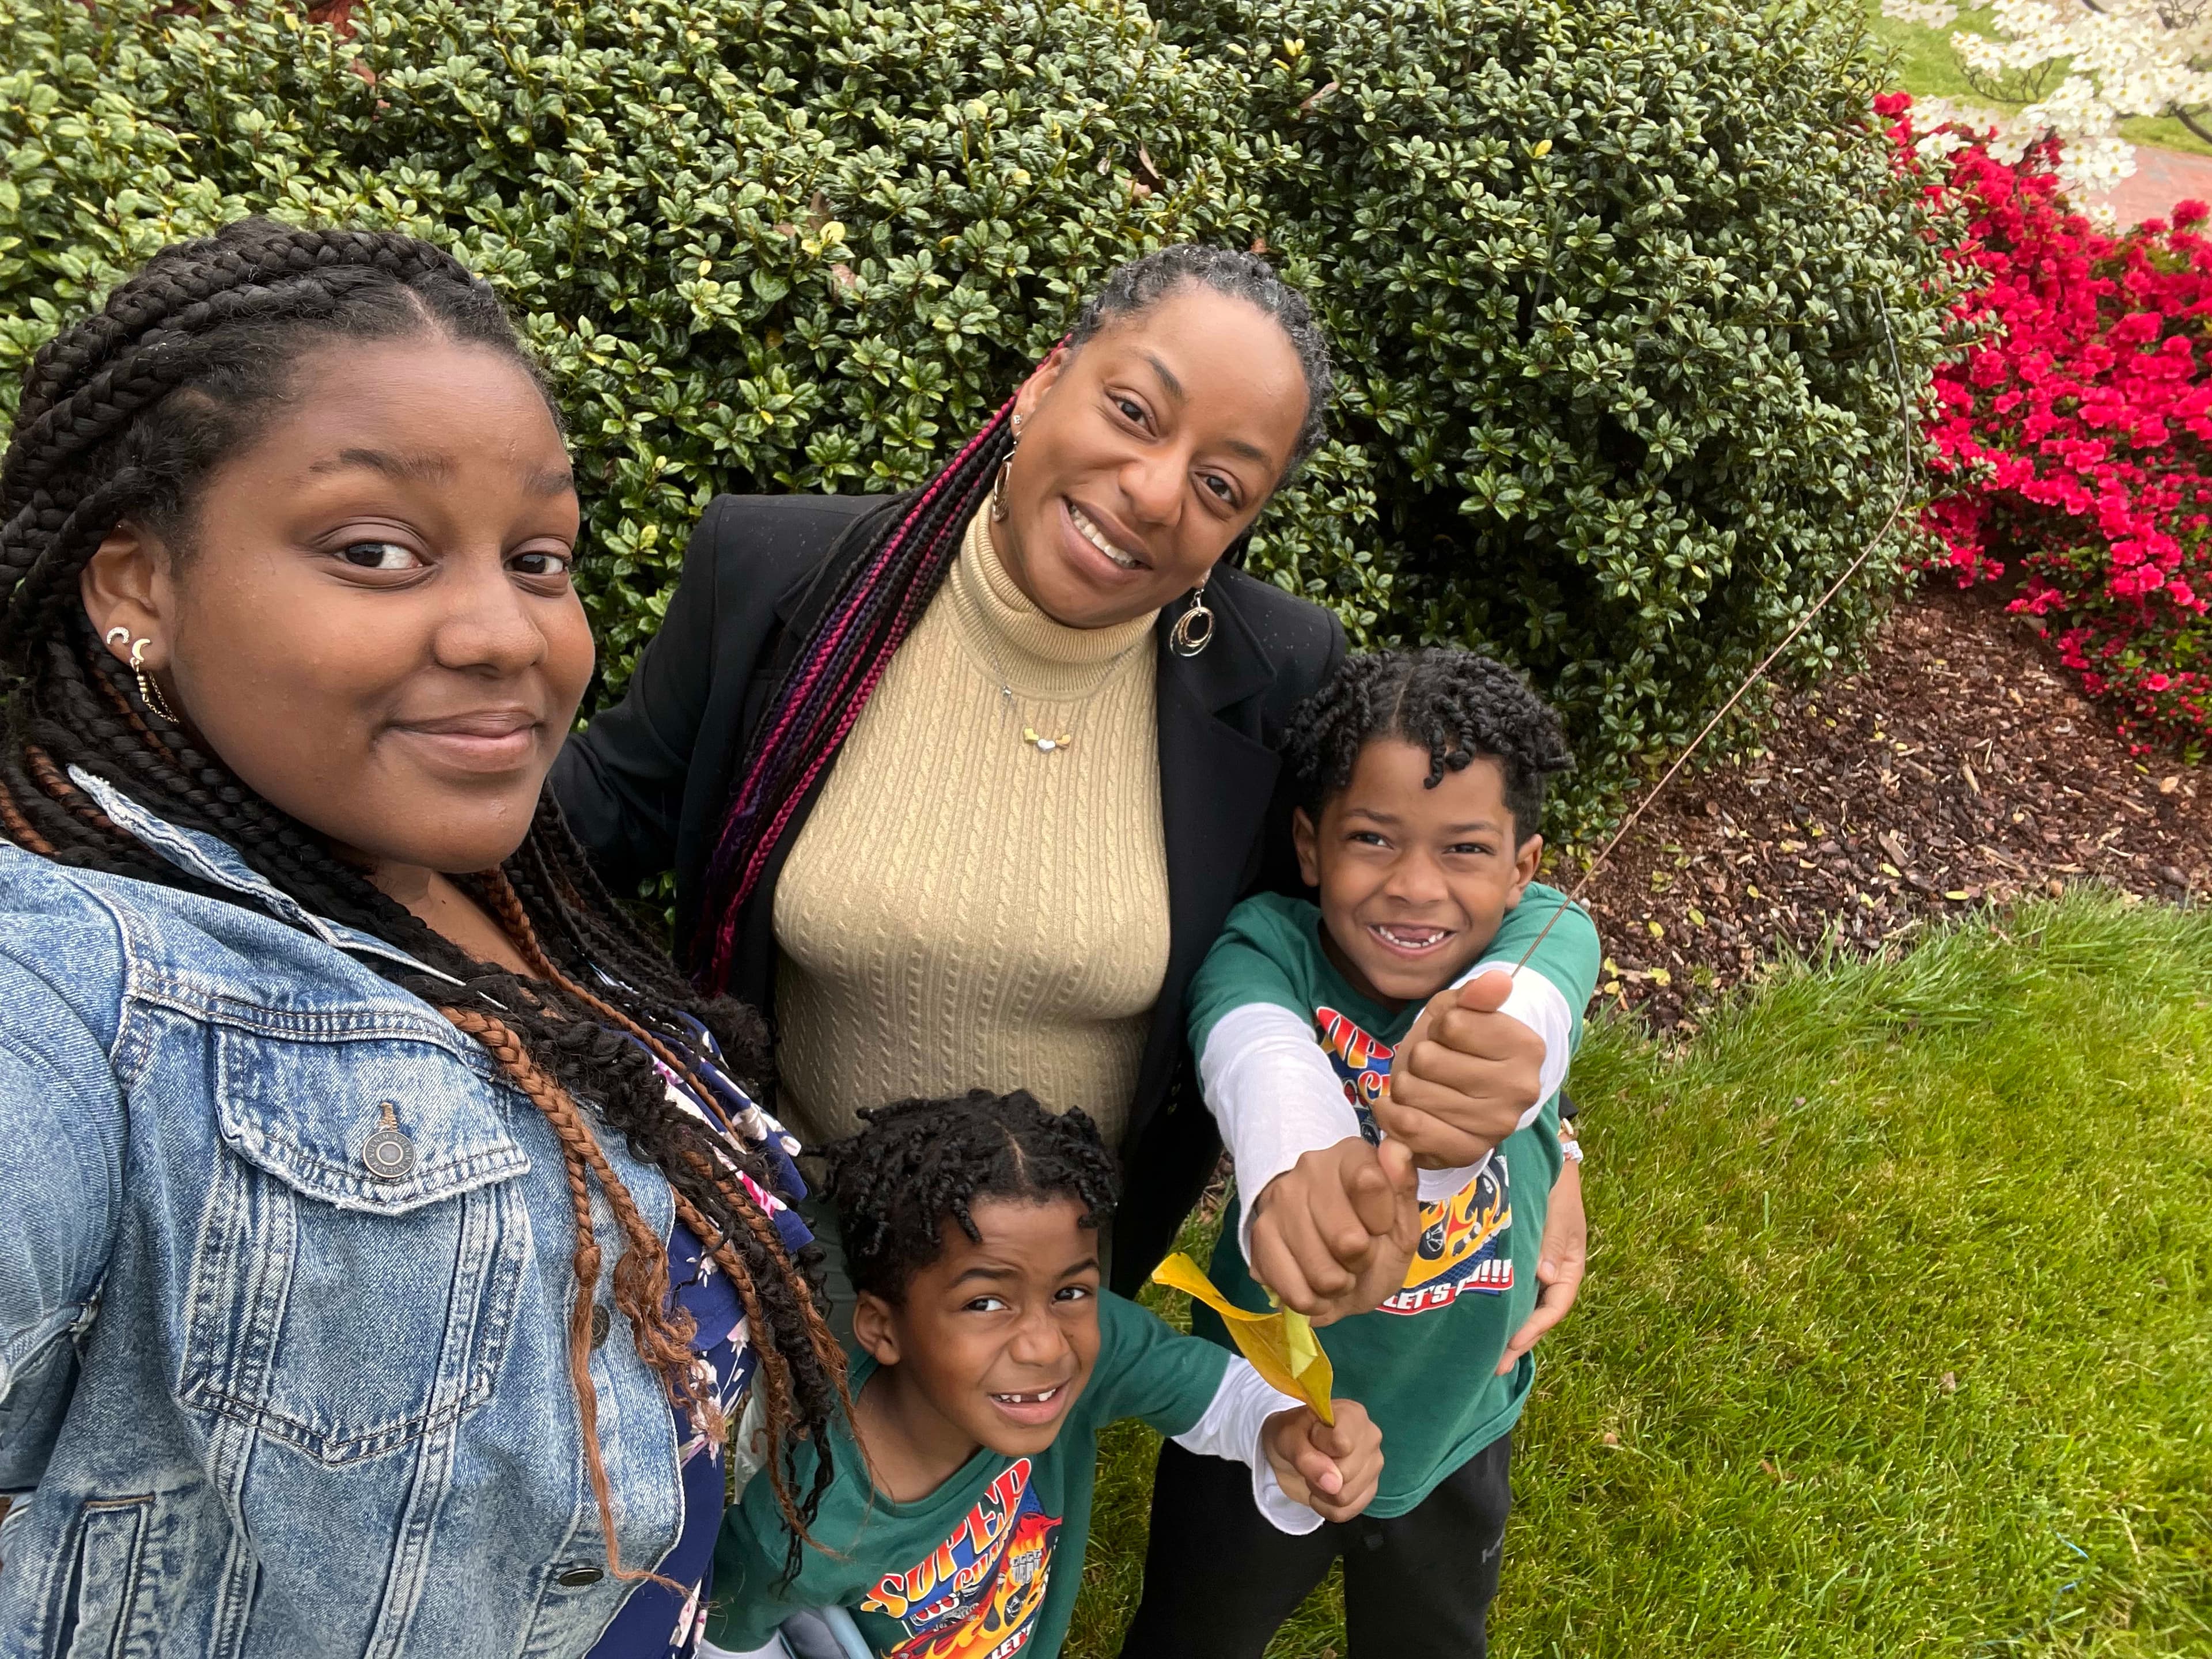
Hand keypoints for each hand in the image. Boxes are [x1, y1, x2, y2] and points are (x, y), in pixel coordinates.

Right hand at [1249, 1136, 1419, 1326]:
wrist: (1334, 1256)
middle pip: (1347, 1240)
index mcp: (1351, 1154)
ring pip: (1321, 1273)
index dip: (1381, 1223)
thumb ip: (1404, 1187)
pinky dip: (1313, 1301)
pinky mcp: (1259, 1235)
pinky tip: (1314, 1284)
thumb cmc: (1374, 1235)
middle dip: (1360, 1260)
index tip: (1379, 1226)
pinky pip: (1294, 1291)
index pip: (1370, 1184)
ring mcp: (1279, 1199)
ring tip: (1337, 1268)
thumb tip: (1397, 1148)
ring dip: (1338, 1285)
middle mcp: (1309, 1167)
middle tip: (1357, 1253)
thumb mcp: (1402, 1221)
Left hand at [1262, 1398, 1382, 1522]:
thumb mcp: (1287, 1437)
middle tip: (1310, 1460)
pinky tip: (1321, 1492)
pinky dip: (1326, 1507)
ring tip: (1315, 1473)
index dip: (1319, 1448)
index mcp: (1353, 1415)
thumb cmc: (1292, 1434)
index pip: (1342, 1445)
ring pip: (1346, 1496)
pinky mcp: (1370, 1490)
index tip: (1311, 1437)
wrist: (1291, 1449)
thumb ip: (1306, 1457)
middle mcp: (1371, 1438)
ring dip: (1320, 1491)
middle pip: (1345, 1474)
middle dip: (1318, 1473)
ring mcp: (1374, 1465)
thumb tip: (1333, 1484)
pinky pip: (1347, 1512)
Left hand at [1373, 969, 1541, 1168]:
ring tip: (1423, 1085)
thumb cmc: (1458, 1044)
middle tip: (1432, 1065)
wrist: (1461, 1094)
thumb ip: (1475, 994)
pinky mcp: (1468, 1151)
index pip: (1450, 1024)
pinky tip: (1399, 1106)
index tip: (1449, 1036)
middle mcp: (1520, 1090)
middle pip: (1426, 1060)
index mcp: (1527, 1047)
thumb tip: (1499, 980)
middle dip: (1418, 1057)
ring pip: (1411, 1092)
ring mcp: (1496, 1125)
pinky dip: (1392, 1114)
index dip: (1438, 1026)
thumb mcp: (1460, 1009)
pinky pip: (1409, 1129)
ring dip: (1405, 1085)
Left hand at [1496, 1154, 1585, 1373]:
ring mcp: (1537, 1267)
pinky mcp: (1519, 1258)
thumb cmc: (1554, 1185)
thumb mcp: (1559, 1213)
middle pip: (1539, 1314)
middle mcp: (1554, 1272)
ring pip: (1526, 1306)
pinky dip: (1503, 1308)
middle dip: (1519, 1341)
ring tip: (1489, 1356)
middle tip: (1497, 1367)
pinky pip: (1514, 1290)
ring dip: (1509, 1330)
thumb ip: (1554, 1244)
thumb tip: (1548, 1279)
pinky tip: (1485, 1321)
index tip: (1512, 1343)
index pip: (1555, 1305)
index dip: (1535, 1327)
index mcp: (1570, 1266)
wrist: (1546, 1158)